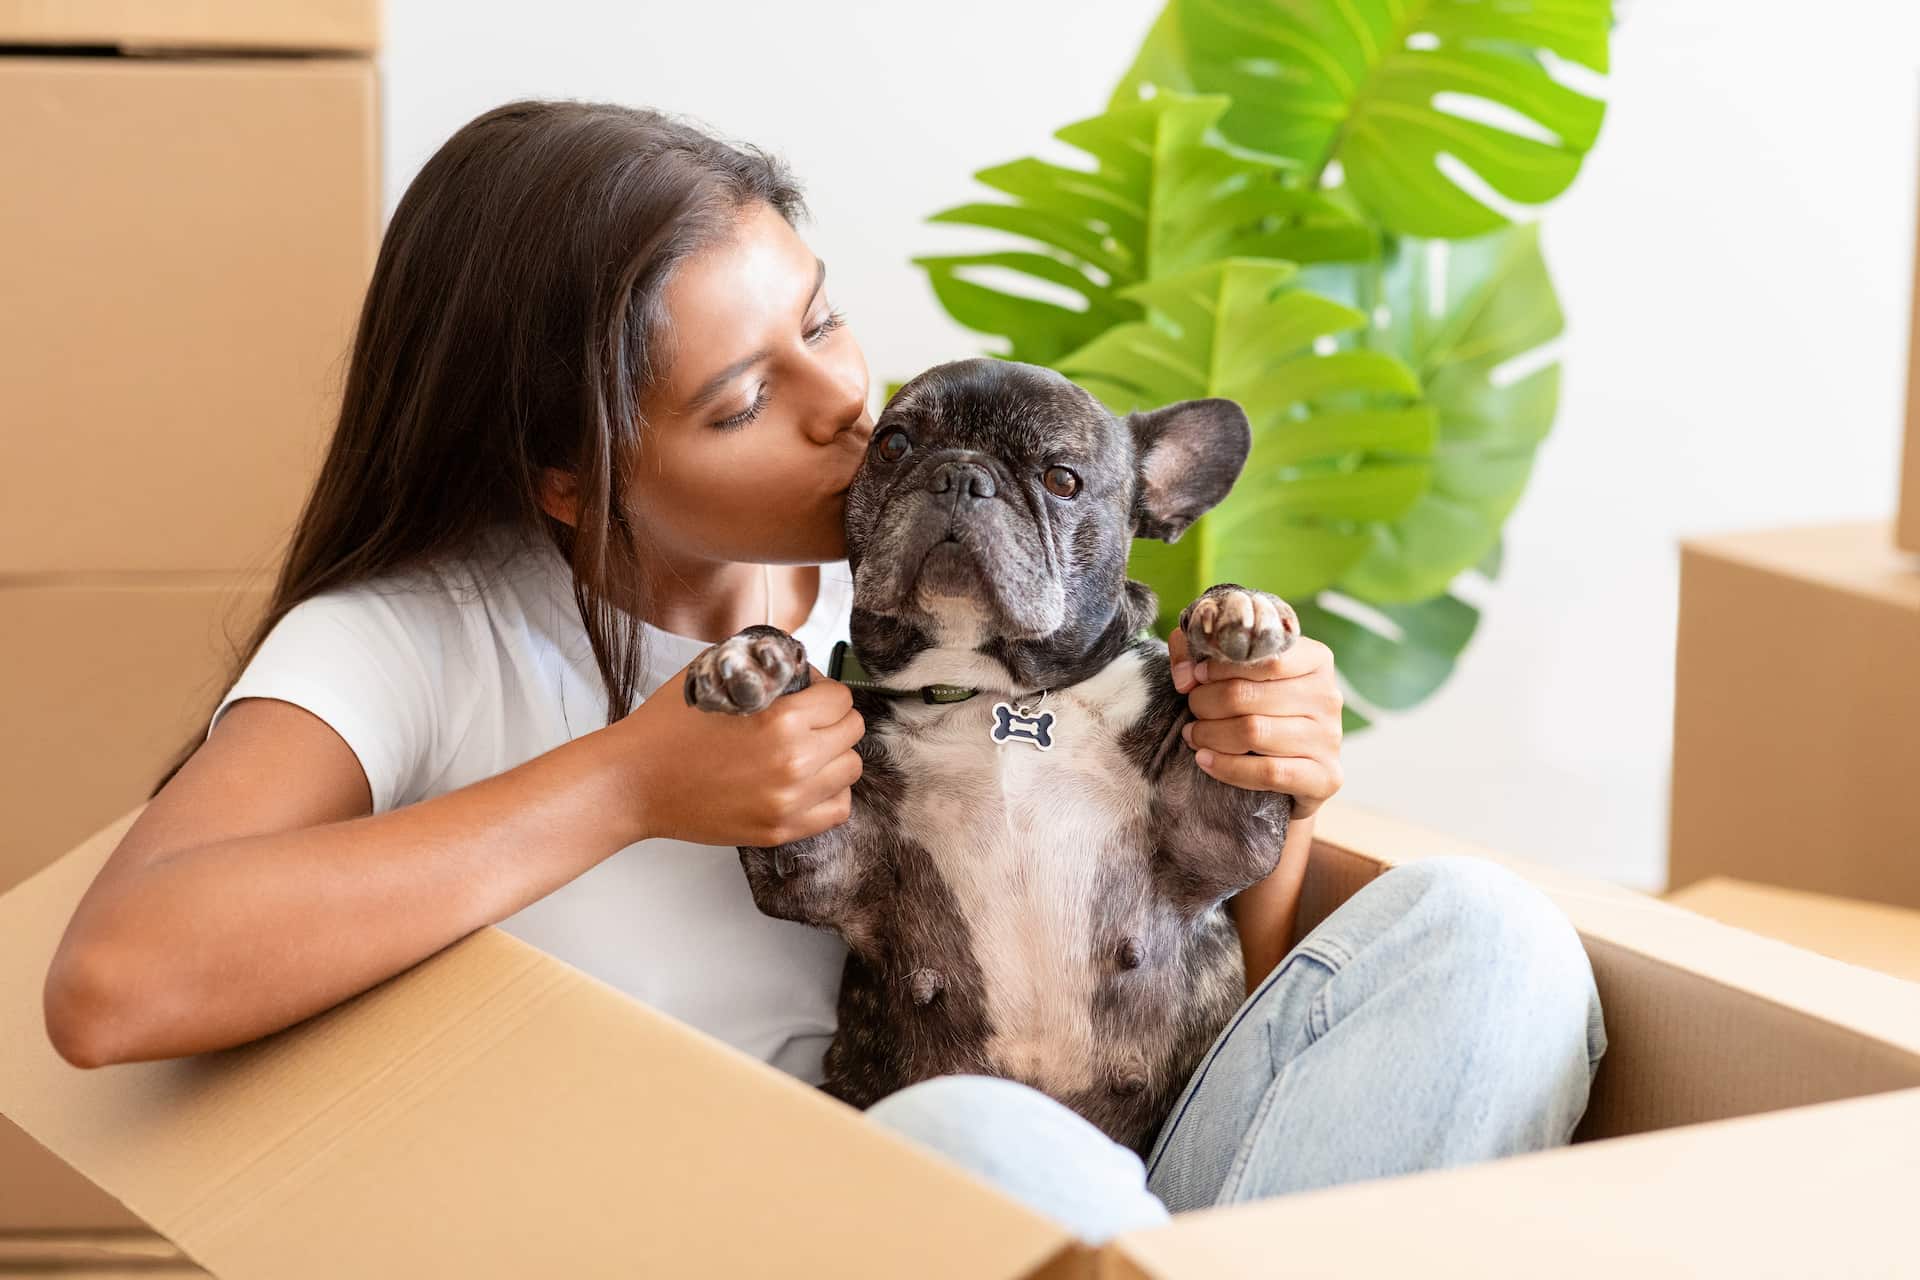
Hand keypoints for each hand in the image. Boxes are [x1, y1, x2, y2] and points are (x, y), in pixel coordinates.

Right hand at [603, 657, 863, 846]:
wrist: (633, 782)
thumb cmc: (668, 727)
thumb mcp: (718, 676)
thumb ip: (766, 669)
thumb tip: (805, 671)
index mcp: (782, 721)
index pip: (841, 699)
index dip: (824, 691)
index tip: (806, 694)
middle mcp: (793, 763)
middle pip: (852, 733)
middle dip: (832, 720)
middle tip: (807, 719)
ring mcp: (788, 802)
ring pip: (850, 770)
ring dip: (833, 755)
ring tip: (806, 750)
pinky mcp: (779, 830)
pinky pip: (837, 810)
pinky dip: (830, 792)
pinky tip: (806, 781)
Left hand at [1168, 626, 1343, 820]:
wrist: (1284, 766)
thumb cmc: (1256, 707)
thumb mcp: (1230, 669)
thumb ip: (1198, 652)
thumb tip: (1185, 675)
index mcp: (1315, 660)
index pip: (1265, 656)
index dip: (1221, 666)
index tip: (1196, 676)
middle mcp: (1328, 697)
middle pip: (1248, 695)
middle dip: (1206, 702)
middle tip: (1191, 709)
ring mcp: (1330, 738)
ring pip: (1254, 732)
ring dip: (1210, 734)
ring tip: (1193, 734)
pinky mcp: (1326, 776)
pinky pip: (1269, 773)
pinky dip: (1228, 767)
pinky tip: (1205, 760)